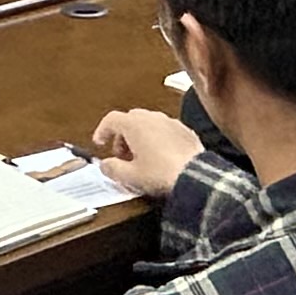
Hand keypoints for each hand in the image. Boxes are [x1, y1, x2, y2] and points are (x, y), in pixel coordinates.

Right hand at [90, 107, 205, 201]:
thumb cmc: (163, 173)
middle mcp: (152, 118)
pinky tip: (160, 157)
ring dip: (140, 136)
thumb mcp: (130, 176)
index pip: (111, 119)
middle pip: (129, 119)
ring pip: (148, 123)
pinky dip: (158, 139)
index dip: (102, 131)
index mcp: (135, 124)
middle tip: (121, 155)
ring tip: (140, 157)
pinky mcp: (184, 131)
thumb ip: (112, 169)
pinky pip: (165, 130)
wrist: (195, 176)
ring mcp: (170, 122)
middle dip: (122, 136)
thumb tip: (105, 166)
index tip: (100, 142)